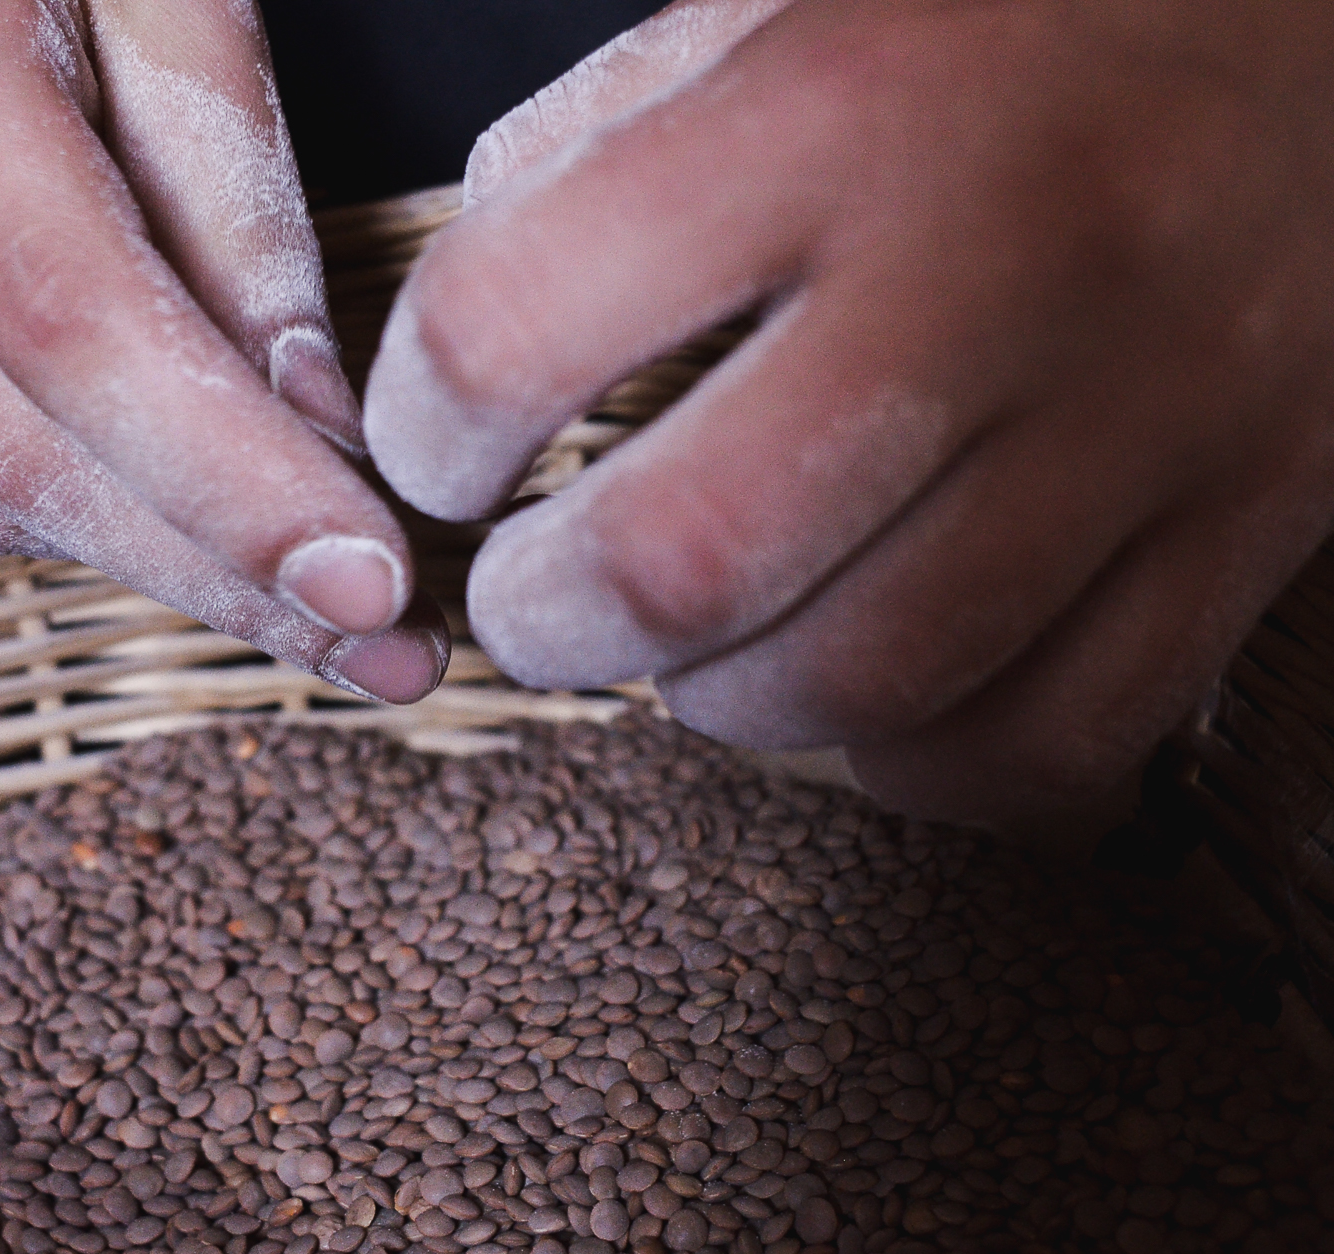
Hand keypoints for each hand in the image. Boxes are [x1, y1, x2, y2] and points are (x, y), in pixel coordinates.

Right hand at [0, 0, 445, 702]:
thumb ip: (245, 209)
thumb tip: (317, 436)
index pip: (73, 321)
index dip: (226, 480)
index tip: (370, 590)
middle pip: (18, 444)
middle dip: (220, 571)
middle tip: (385, 647)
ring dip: (151, 561)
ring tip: (295, 579)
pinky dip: (50, 525)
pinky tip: (158, 512)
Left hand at [364, 0, 1333, 819]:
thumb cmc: (1025, 1)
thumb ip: (605, 142)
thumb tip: (478, 345)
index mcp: (843, 107)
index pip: (513, 326)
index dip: (423, 427)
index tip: (440, 450)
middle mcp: (1004, 270)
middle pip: (687, 560)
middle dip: (547, 618)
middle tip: (532, 594)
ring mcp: (1153, 412)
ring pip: (867, 678)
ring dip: (717, 696)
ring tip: (692, 640)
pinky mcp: (1255, 517)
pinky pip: (1050, 736)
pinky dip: (912, 757)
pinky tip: (863, 687)